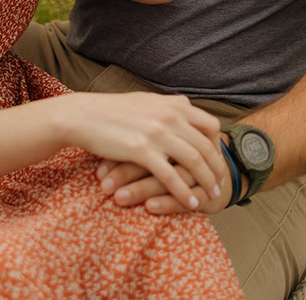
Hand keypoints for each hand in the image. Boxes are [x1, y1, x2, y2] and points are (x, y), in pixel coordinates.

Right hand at [54, 91, 222, 211]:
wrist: (83, 115)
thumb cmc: (112, 111)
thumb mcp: (147, 101)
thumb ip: (169, 107)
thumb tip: (186, 107)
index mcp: (174, 104)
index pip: (210, 125)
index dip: (217, 145)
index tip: (217, 160)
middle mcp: (170, 115)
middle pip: (206, 146)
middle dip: (217, 168)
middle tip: (221, 183)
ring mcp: (157, 132)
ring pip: (194, 161)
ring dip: (206, 181)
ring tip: (211, 196)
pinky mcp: (142, 150)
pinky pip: (171, 175)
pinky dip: (184, 191)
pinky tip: (191, 203)